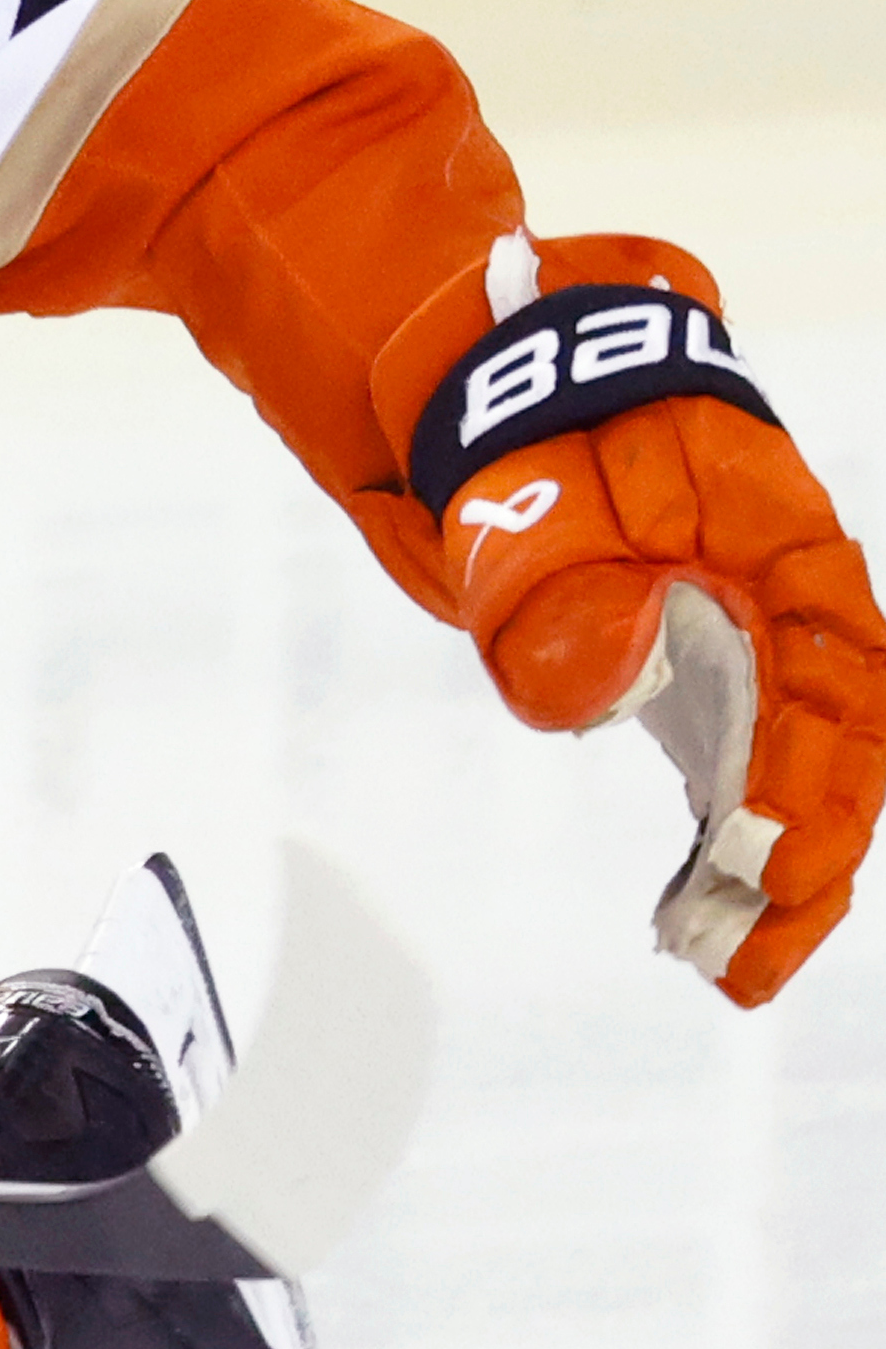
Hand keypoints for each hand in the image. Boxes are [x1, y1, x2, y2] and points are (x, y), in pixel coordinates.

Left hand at [375, 234, 885, 1003]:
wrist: (506, 381)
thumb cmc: (527, 428)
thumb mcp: (532, 491)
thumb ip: (561, 585)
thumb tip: (613, 689)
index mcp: (776, 534)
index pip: (829, 674)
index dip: (808, 774)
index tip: (768, 859)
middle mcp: (790, 592)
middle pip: (841, 742)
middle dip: (808, 857)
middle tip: (750, 961)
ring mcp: (759, 634)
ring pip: (802, 766)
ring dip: (776, 870)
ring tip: (730, 967)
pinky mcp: (714, 670)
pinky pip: (748, 766)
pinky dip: (733, 842)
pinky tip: (704, 919)